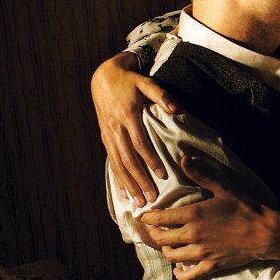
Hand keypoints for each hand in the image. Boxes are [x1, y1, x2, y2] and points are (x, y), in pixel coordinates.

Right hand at [91, 51, 179, 205]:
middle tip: (151, 198)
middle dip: (139, 180)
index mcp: (127, 115)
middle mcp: (115, 128)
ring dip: (128, 184)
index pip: (140, 143)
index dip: (151, 160)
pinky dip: (117, 178)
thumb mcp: (146, 82)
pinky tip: (123, 193)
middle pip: (128, 159)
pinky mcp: (105, 138)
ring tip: (138, 202)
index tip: (162, 175)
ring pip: (118, 164)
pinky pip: (111, 161)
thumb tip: (176, 108)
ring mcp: (108, 134)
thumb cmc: (130, 82)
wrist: (104, 78)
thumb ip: (162, 95)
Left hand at [139, 155, 279, 279]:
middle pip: (161, 238)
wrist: (265, 233)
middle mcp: (192, 235)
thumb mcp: (223, 187)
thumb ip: (201, 174)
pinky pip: (188, 275)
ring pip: (172, 256)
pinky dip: (180, 273)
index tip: (143, 216)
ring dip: (166, 250)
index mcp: (193, 215)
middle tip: (152, 230)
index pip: (160, 218)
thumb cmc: (245, 208)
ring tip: (167, 244)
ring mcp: (200, 253)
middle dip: (153, 234)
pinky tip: (180, 269)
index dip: (148, 218)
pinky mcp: (210, 266)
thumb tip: (183, 158)